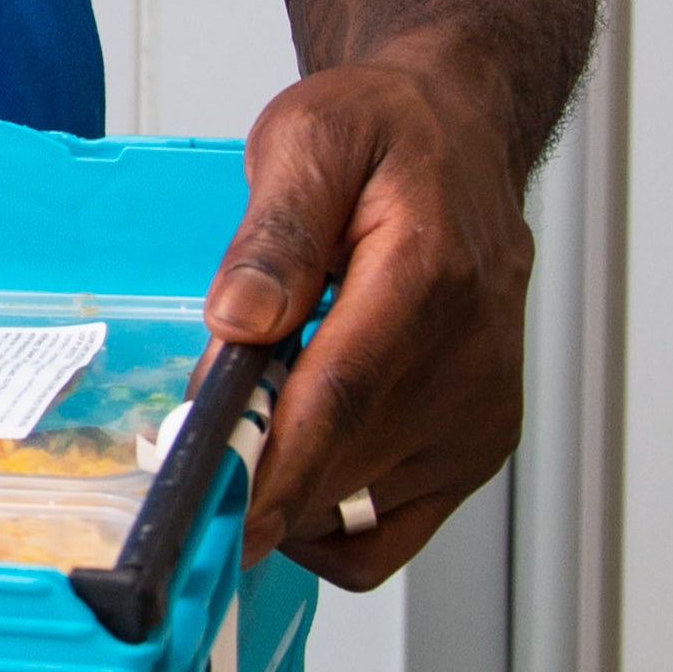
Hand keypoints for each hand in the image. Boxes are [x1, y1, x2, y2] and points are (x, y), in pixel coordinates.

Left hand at [200, 43, 532, 589]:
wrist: (458, 140)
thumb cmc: (385, 136)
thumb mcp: (311, 141)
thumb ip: (275, 235)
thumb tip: (239, 321)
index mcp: (427, 281)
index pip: (340, 400)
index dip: (270, 469)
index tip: (208, 510)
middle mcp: (468, 366)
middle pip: (338, 465)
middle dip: (250, 473)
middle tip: (195, 434)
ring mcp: (477, 419)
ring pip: (354, 512)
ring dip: (285, 493)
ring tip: (256, 417)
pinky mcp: (474, 452)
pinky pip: (387, 535)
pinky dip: (326, 522)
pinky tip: (294, 466)